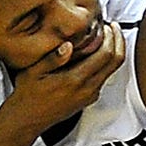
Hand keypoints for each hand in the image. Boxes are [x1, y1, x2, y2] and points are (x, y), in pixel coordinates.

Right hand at [0, 28, 125, 133]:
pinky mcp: (90, 97)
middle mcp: (88, 89)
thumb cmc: (27, 96)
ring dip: (114, 51)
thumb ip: (52, 58)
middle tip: (114, 28)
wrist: (28, 119)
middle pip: (115, 62)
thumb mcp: (33, 72)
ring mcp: (91, 94)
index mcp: (75, 80)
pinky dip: (106, 62)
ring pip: (112, 70)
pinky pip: (105, 77)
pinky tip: (97, 52)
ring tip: (107, 36)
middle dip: (118, 41)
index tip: (108, 26)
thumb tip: (68, 45)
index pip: (105, 56)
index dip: (111, 38)